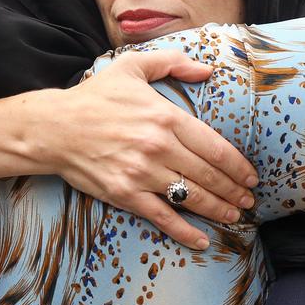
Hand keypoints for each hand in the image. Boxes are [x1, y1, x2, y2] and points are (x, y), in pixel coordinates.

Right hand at [40, 50, 258, 249]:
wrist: (53, 128)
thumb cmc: (95, 97)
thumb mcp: (133, 67)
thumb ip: (173, 62)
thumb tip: (207, 70)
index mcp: (166, 117)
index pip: (215, 147)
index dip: (238, 166)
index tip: (251, 176)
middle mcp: (159, 147)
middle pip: (209, 175)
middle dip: (235, 190)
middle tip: (249, 200)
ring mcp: (142, 173)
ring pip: (192, 197)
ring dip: (219, 210)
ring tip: (235, 216)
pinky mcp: (125, 194)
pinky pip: (163, 217)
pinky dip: (186, 232)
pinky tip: (202, 241)